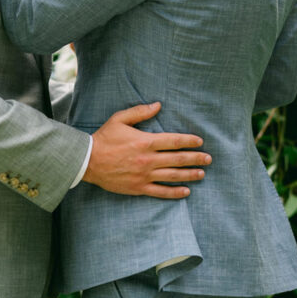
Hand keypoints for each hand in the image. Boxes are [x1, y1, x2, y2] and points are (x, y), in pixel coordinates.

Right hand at [85, 102, 209, 198]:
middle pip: (178, 159)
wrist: (88, 161)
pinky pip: (161, 192)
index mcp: (145, 141)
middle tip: (208, 159)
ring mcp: (144, 175)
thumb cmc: (104, 138)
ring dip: (189, 174)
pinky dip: (175, 192)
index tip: (200, 141)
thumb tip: (158, 105)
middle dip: (195, 158)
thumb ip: (140, 112)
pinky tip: (186, 191)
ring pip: (173, 176)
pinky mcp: (139, 188)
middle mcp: (148, 159)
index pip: (174, 141)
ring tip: (202, 174)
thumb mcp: (120, 119)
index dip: (189, 141)